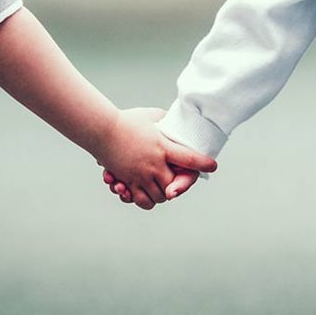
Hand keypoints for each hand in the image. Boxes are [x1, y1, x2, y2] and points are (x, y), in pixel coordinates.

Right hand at [94, 107, 215, 209]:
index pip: (190, 159)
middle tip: (176, 181)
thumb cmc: (127, 120)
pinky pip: (140, 200)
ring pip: (159, 197)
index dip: (204, 163)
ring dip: (162, 194)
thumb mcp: (151, 115)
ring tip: (161, 187)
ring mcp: (140, 175)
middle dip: (178, 185)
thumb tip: (176, 119)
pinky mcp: (127, 182)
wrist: (102, 129)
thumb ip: (166, 120)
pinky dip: (145, 200)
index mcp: (163, 147)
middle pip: (174, 186)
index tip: (213, 166)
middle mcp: (154, 165)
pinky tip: (145, 192)